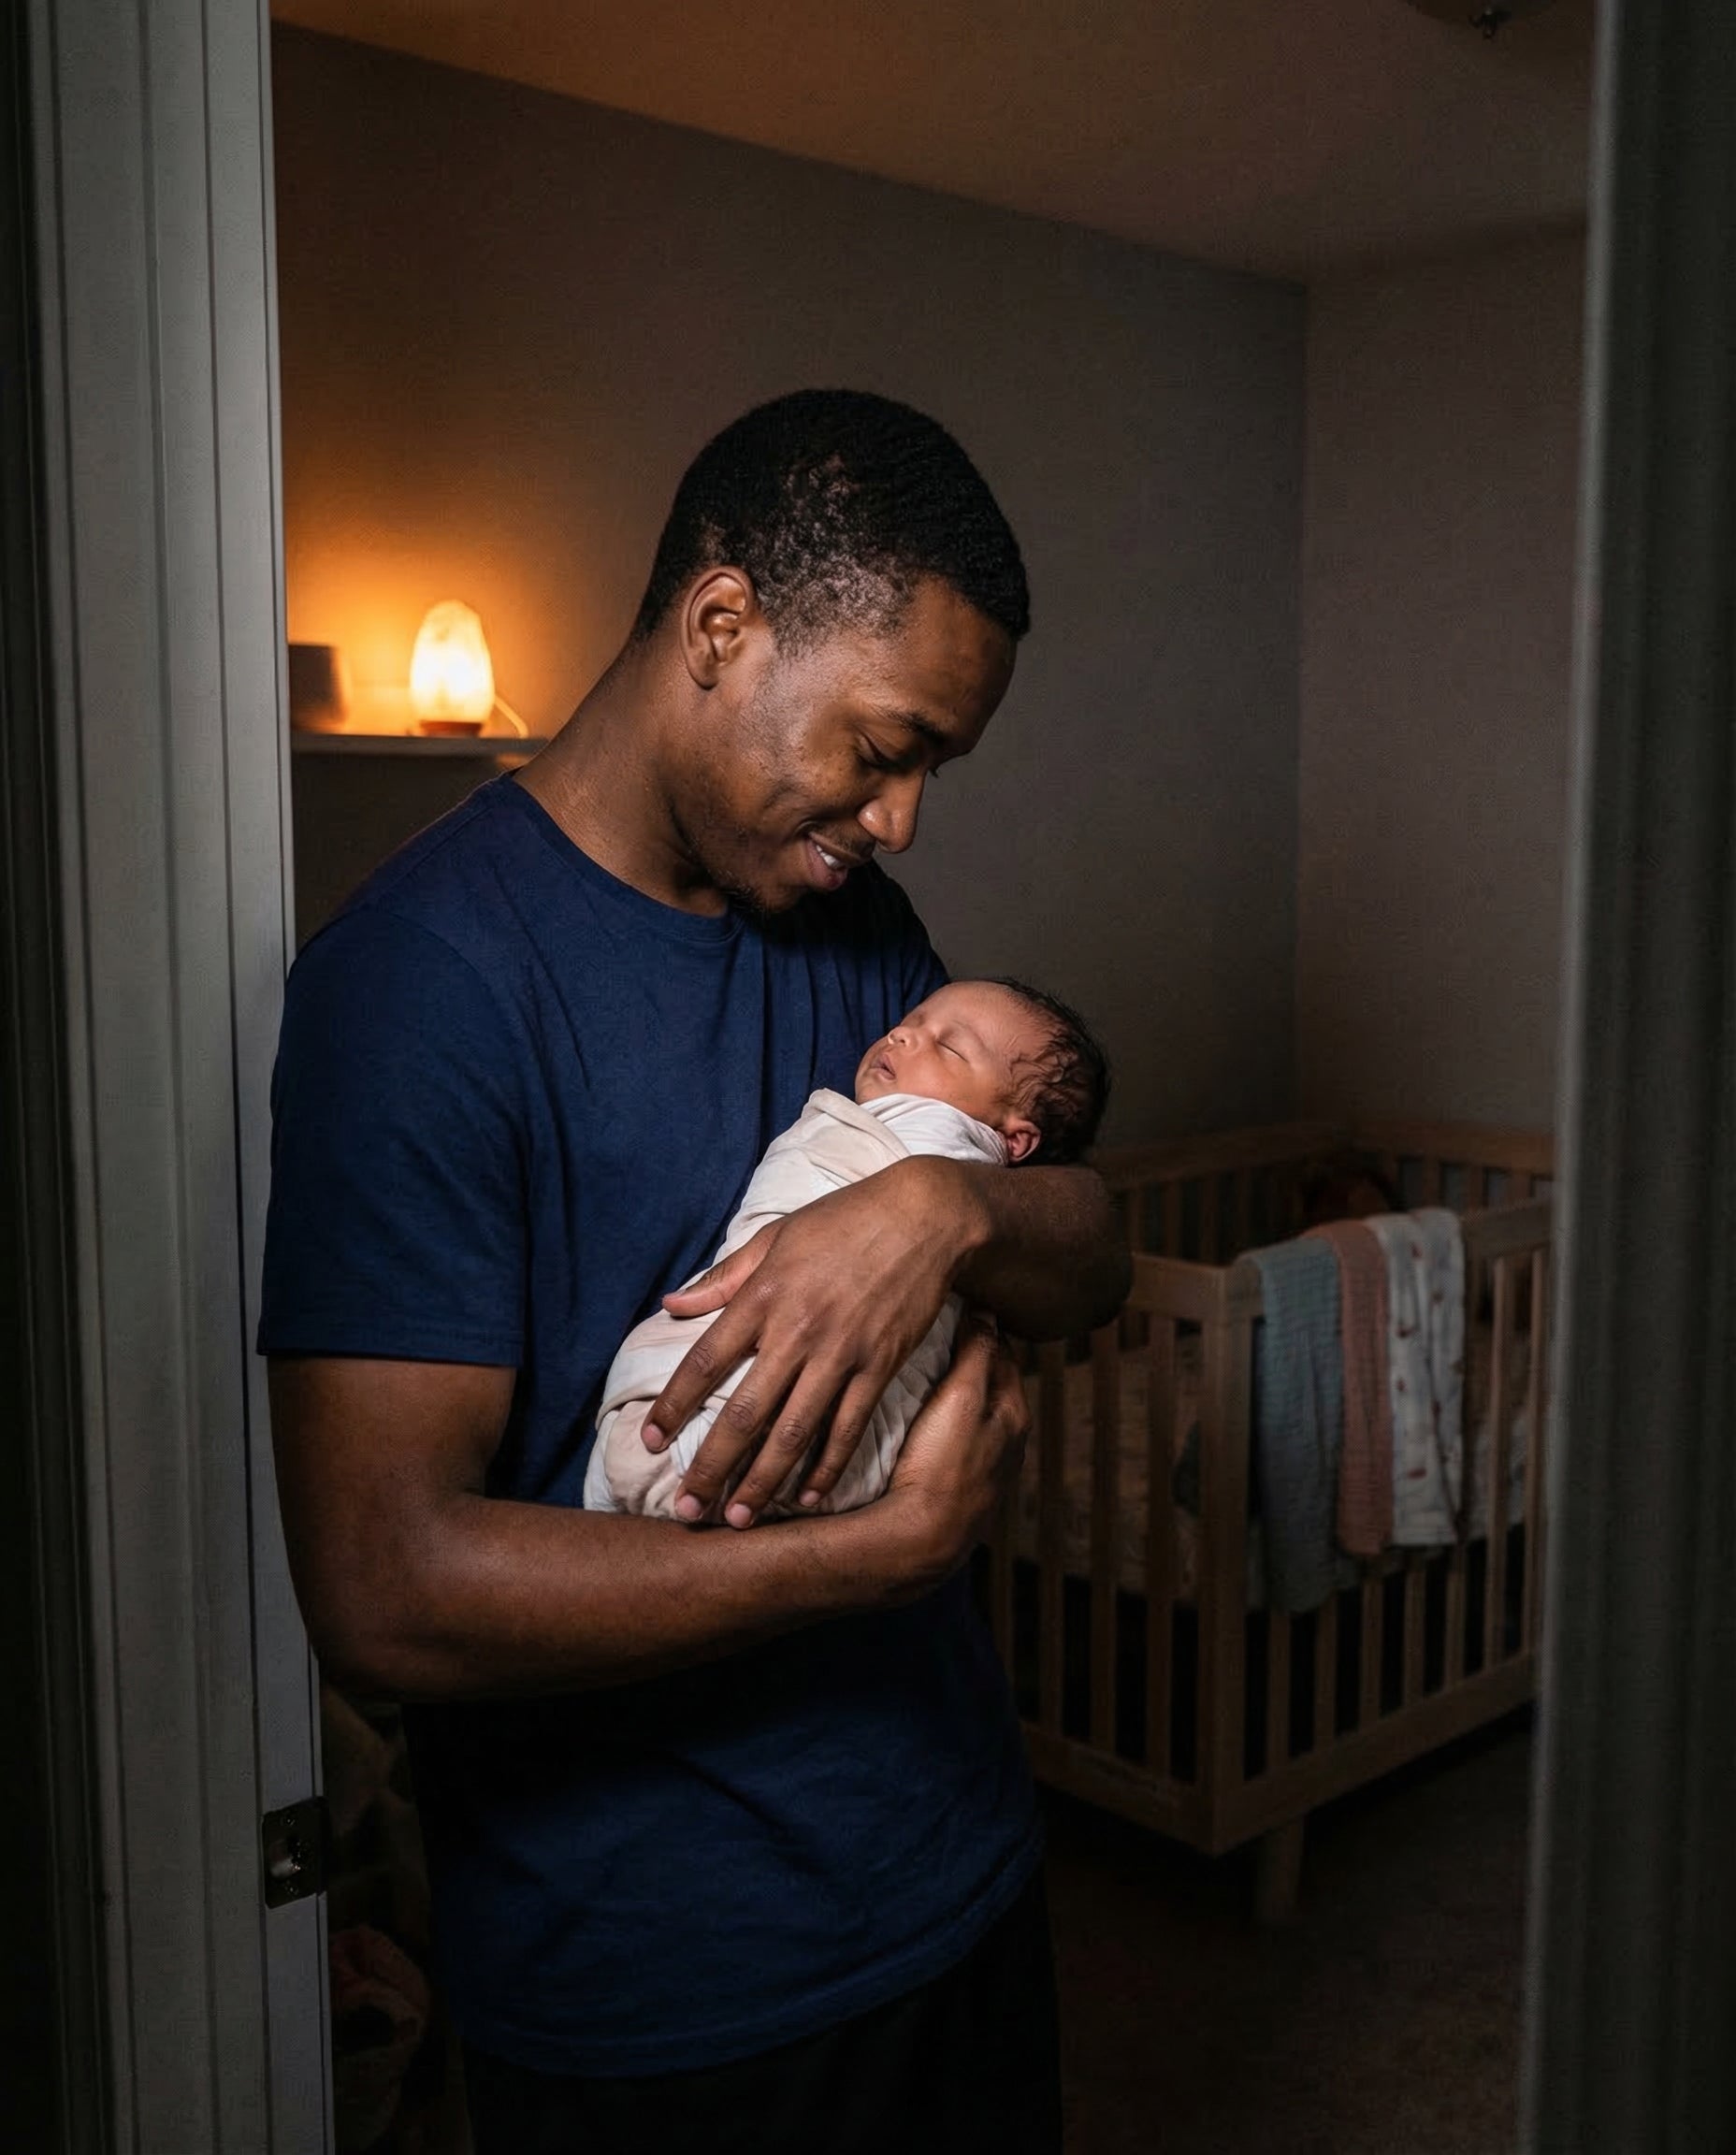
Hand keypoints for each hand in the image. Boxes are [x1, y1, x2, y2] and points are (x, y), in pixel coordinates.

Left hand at [644, 1156, 988, 1527]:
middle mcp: (797, 1332)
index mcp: (763, 1296)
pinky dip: (828, 1467)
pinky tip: (809, 1498)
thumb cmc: (844, 1220)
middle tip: (688, 1508)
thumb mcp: (776, 1236)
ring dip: (764, 1482)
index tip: (648, 1439)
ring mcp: (841, 1354)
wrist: (924, 1217)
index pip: (705, 1361)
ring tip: (739, 1519)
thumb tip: (671, 1304)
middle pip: (745, 1413)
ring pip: (794, 1432)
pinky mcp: (880, 1367)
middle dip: (713, 1466)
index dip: (673, 1405)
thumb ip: (723, 1277)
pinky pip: (849, 1428)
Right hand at [872, 1314, 1029, 1582]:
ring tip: (922, 1369)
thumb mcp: (962, 1397)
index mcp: (1015, 1413)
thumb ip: (977, 1353)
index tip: (953, 1306)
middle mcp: (1008, 1441)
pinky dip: (943, 1421)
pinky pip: (953, 1440)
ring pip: (972, 1413)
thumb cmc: (941, 1465)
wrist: (917, 1540)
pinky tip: (917, 1419)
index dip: (979, 1326)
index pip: (1002, 1353)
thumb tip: (986, 1312)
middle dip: (970, 1357)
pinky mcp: (957, 1487)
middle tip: (934, 1331)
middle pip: (990, 1383)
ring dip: (955, 1391)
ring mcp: (984, 1467)